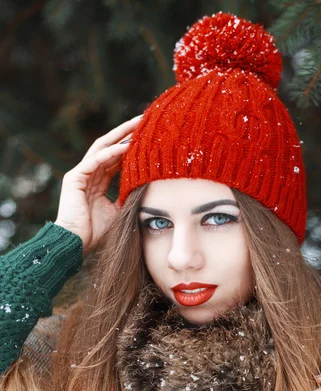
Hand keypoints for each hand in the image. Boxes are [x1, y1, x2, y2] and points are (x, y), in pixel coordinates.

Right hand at [55, 114, 142, 254]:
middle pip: (110, 146)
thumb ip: (128, 199)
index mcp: (97, 181)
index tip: (150, 137)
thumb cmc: (95, 233)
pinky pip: (96, 160)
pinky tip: (127, 146)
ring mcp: (80, 173)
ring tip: (138, 124)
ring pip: (103, 147)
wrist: (75, 243)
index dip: (131, 147)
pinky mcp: (75, 177)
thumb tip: (148, 192)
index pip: (116, 158)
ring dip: (121, 136)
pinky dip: (112, 152)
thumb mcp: (119, 212)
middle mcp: (88, 173)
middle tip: (146, 120)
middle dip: (127, 133)